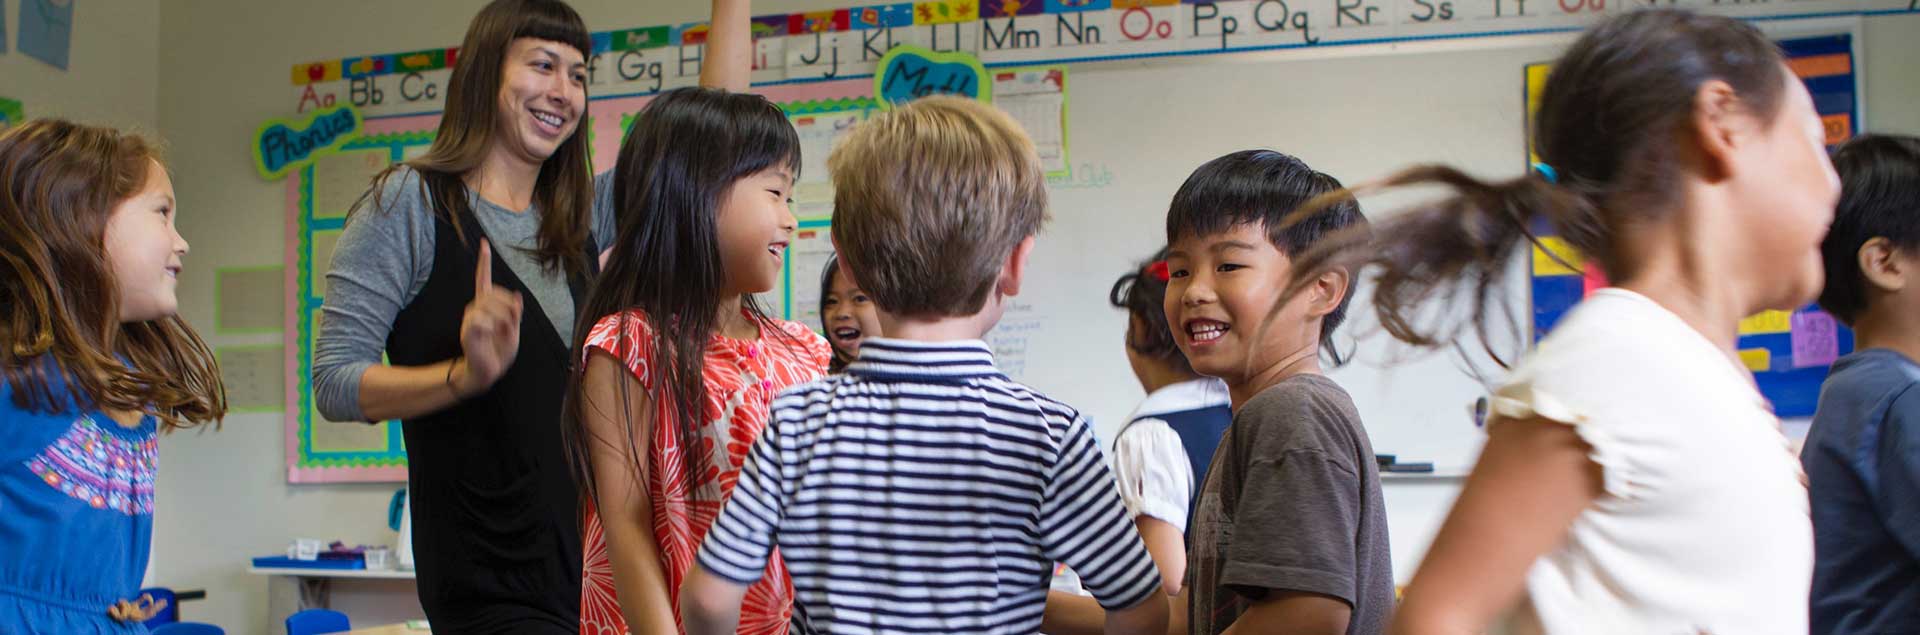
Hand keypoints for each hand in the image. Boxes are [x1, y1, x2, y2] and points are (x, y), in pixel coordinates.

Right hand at [455, 239, 522, 396]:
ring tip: (501, 333)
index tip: (483, 243)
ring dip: (503, 320)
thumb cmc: (499, 351)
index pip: (483, 279)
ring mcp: (470, 317)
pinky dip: (492, 328)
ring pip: (490, 307)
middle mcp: (475, 307)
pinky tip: (489, 336)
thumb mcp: (514, 331)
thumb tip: (516, 297)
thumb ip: (515, 314)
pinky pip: (482, 320)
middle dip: (509, 308)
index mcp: (487, 305)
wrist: (487, 371)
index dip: (484, 262)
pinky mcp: (467, 329)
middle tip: (512, 325)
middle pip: (495, 294)